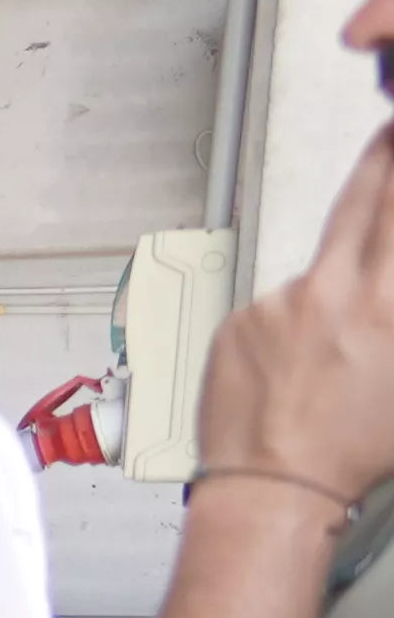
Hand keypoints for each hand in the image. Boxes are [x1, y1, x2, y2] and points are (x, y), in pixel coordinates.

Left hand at [203, 127, 393, 505]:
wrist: (274, 487)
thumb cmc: (352, 449)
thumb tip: (388, 286)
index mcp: (390, 306)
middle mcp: (337, 293)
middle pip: (364, 200)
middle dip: (381, 159)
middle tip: (389, 130)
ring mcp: (281, 302)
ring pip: (320, 261)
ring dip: (335, 274)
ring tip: (335, 322)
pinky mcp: (239, 318)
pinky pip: (275, 307)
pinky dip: (289, 325)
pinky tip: (294, 366)